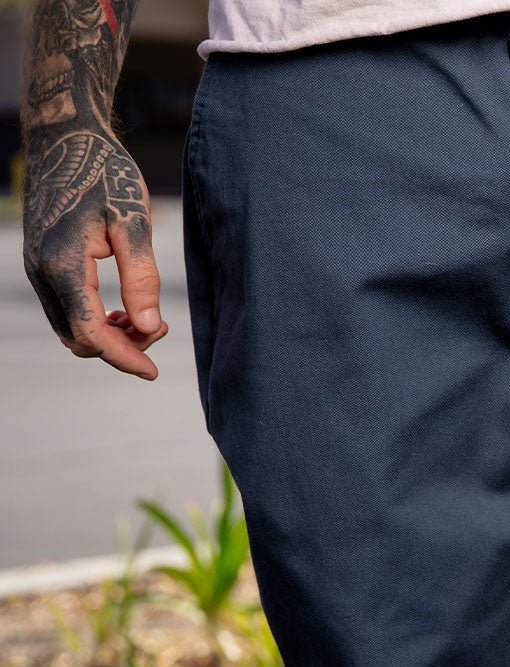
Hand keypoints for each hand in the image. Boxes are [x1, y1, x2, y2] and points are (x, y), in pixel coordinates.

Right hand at [22, 127, 167, 379]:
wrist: (66, 138)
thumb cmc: (105, 173)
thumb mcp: (133, 222)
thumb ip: (142, 277)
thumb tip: (148, 326)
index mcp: (64, 264)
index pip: (93, 334)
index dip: (125, 359)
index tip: (154, 373)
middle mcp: (42, 271)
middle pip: (81, 339)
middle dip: (121, 347)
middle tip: (160, 327)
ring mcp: (36, 268)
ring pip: (71, 329)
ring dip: (109, 336)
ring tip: (147, 318)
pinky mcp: (41, 264)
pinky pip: (66, 311)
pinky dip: (95, 320)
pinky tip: (124, 310)